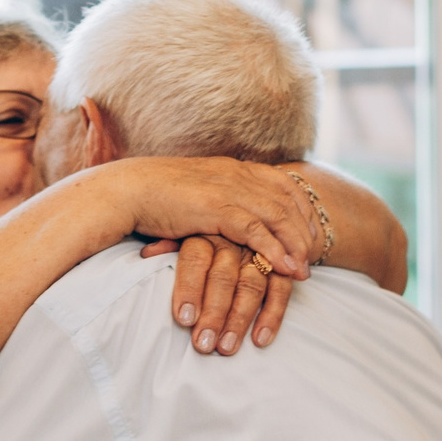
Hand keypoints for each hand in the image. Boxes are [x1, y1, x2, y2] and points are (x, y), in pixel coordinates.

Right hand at [111, 156, 317, 281]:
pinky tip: (284, 268)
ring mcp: (228, 189)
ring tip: (304, 271)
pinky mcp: (215, 208)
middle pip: (289, 201)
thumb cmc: (155, 195)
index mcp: (236, 168)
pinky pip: (255, 230)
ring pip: (278, 216)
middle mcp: (238, 175)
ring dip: (296, 245)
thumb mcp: (198, 191)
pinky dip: (274, 250)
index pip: (285, 184)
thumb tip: (230, 216)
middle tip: (315, 258)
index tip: (310, 234)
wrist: (127, 190)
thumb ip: (220, 198)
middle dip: (306, 231)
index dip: (303, 210)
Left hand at [143, 234, 293, 353]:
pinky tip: (260, 339)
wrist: (238, 211)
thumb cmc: (198, 229)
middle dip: (214, 312)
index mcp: (204, 232)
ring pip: (252, 284)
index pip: (195, 258)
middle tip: (203, 344)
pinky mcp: (279, 266)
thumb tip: (146, 254)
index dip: (189, 288)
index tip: (183, 319)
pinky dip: (272, 314)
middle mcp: (232, 241)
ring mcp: (258, 253)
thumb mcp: (180, 230)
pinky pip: (280, 289)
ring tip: (226, 348)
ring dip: (240, 319)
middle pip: (224, 276)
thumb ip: (167, 242)